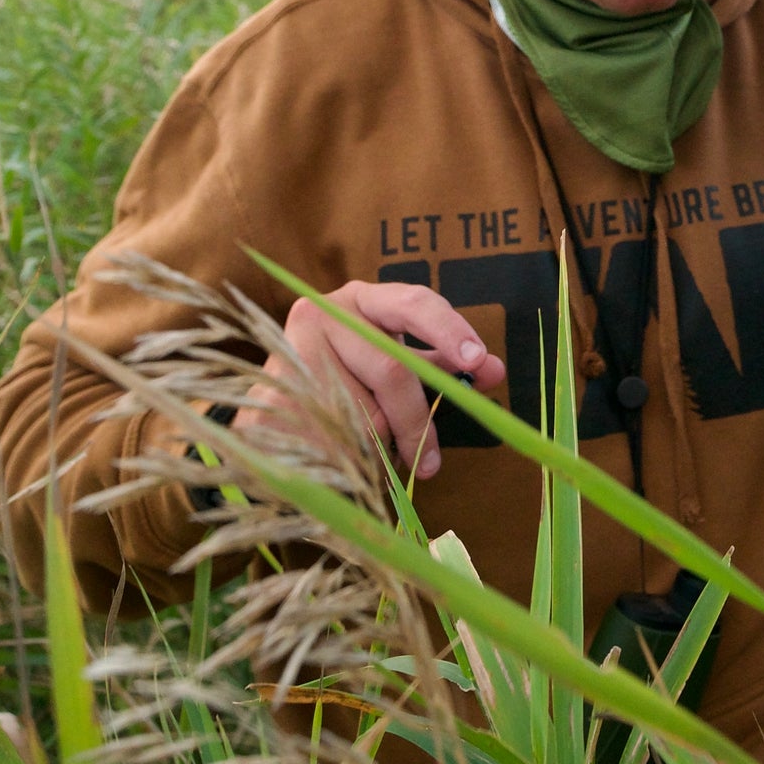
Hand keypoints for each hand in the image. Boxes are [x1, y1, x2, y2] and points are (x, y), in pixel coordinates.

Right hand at [233, 281, 505, 479]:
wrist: (275, 406)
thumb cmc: (348, 379)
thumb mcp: (394, 363)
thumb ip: (440, 364)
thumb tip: (493, 370)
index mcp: (364, 300)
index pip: (414, 304)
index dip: (450, 331)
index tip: (479, 362)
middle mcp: (325, 312)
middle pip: (392, 369)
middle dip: (416, 420)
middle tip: (432, 463)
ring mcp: (293, 348)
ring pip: (360, 412)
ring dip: (377, 445)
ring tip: (374, 456)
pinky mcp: (269, 390)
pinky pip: (328, 436)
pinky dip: (346, 457)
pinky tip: (342, 460)